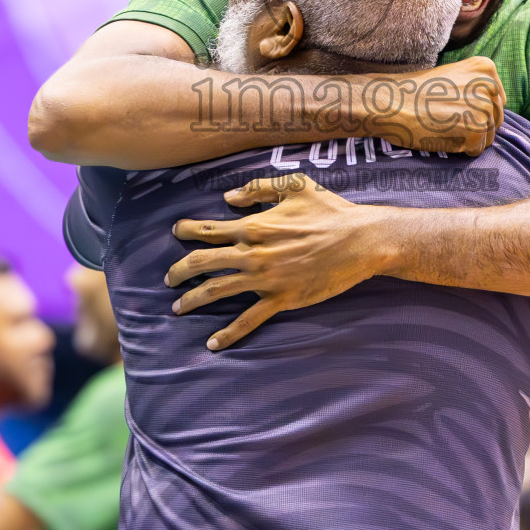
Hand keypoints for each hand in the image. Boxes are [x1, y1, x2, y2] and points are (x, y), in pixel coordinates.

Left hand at [166, 174, 395, 349]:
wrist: (360, 240)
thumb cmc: (329, 210)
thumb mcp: (294, 186)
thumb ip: (257, 188)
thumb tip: (227, 198)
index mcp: (254, 225)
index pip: (209, 229)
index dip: (187, 230)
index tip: (176, 231)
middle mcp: (253, 253)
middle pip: (202, 262)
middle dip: (180, 270)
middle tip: (169, 277)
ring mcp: (266, 278)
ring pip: (217, 291)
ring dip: (192, 300)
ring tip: (178, 307)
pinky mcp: (281, 299)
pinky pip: (248, 320)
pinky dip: (228, 334)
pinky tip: (212, 343)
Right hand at [372, 56, 504, 154]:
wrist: (390, 102)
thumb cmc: (414, 92)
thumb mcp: (452, 77)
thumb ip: (476, 88)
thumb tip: (495, 110)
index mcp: (485, 69)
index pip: (497, 101)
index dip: (473, 110)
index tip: (451, 106)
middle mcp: (490, 85)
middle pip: (495, 120)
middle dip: (473, 125)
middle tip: (444, 117)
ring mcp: (485, 107)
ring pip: (487, 137)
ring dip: (466, 138)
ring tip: (442, 124)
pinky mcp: (477, 129)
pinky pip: (476, 150)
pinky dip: (459, 149)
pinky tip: (441, 134)